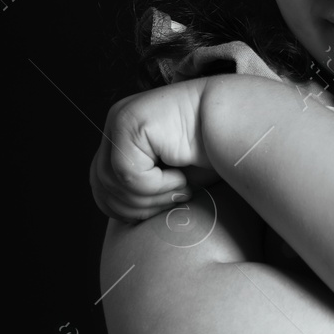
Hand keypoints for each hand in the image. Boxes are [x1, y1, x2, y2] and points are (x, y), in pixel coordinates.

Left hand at [89, 79, 220, 222]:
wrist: (233, 126)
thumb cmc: (209, 153)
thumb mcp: (165, 177)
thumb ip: (136, 187)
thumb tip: (115, 213)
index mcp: (122, 135)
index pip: (100, 183)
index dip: (123, 208)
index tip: (159, 210)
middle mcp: (116, 123)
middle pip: (101, 185)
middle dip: (136, 207)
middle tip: (174, 202)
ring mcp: (119, 120)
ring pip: (113, 182)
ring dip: (151, 197)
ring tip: (180, 189)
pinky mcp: (129, 122)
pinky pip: (128, 173)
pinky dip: (156, 185)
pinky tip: (180, 175)